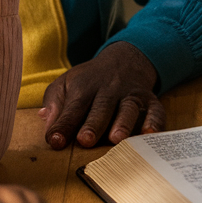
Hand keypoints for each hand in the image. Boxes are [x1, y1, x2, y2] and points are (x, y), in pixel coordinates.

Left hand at [41, 41, 163, 148]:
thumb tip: (46, 122)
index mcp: (85, 87)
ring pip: (128, 108)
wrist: (125, 61)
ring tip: (116, 138)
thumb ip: (54, 103)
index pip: (73, 107)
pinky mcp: (150, 100)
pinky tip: (150, 132)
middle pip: (101, 107)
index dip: (64, 124)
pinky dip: (155, 121)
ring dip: (123, 123)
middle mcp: (110, 90)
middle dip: (94, 124)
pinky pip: (155, 110)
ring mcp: (131, 94)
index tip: (55, 141)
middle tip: (86, 140)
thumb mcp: (66, 83)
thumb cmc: (89, 81)